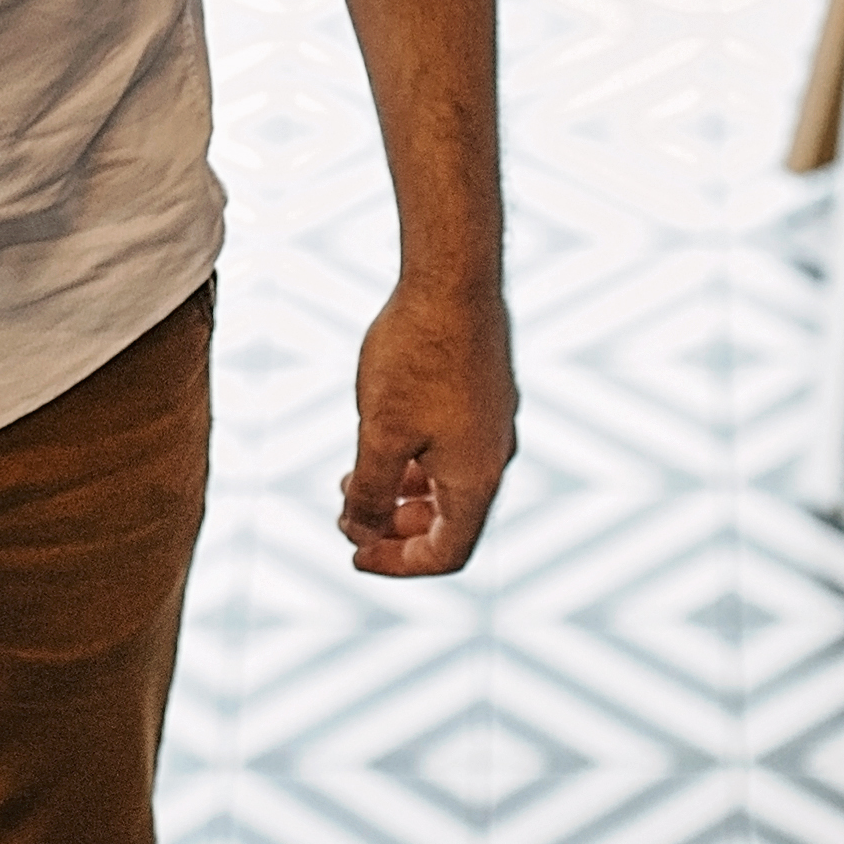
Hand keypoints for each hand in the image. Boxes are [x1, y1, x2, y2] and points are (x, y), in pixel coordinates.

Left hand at [341, 275, 515, 575]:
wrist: (452, 279)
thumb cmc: (416, 355)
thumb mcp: (379, 435)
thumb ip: (370, 494)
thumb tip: (361, 534)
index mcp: (475, 478)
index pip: (446, 553)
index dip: (398, 564)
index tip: (355, 554)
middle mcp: (493, 456)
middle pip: (449, 522)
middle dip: (395, 528)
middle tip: (350, 519)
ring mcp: (491, 423)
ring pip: (447, 482)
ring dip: (401, 493)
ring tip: (353, 481)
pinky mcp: (483, 394)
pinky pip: (451, 448)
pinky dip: (415, 460)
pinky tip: (381, 437)